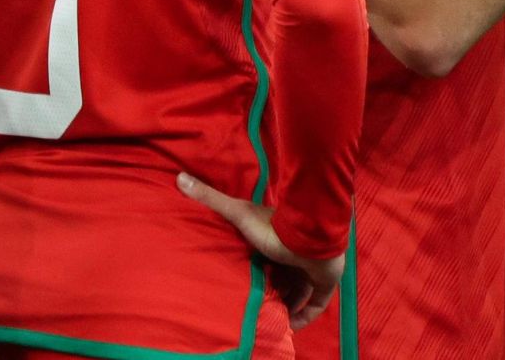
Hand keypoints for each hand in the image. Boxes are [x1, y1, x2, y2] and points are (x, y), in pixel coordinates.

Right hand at [177, 173, 345, 329]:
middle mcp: (295, 256)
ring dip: (286, 307)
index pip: (267, 261)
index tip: (244, 286)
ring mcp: (312, 269)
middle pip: (281, 279)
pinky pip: (315, 306)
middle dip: (270, 293)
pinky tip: (290, 326)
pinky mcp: (325, 283)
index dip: (258, 274)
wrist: (311, 234)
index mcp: (278, 243)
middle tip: (255, 309)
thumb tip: (179, 177)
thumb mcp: (238, 213)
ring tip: (270, 320)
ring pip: (298, 293)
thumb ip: (211, 198)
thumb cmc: (274, 226)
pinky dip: (303, 317)